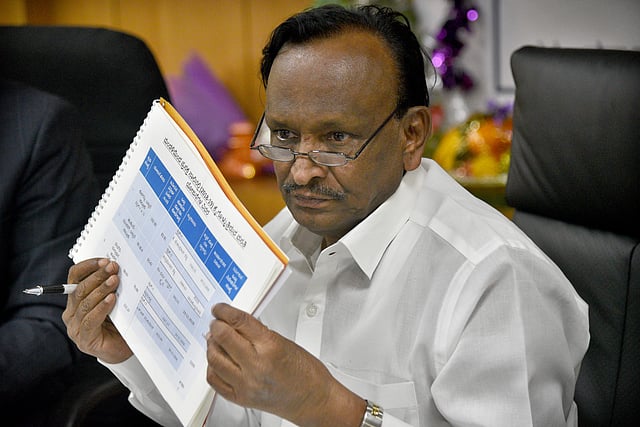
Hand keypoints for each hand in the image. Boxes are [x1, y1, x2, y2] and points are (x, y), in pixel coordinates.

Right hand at [62, 258, 131, 363]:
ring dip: (101, 289)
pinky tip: (112, 299)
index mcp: (76, 300)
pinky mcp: (84, 339)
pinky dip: (101, 308)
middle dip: (97, 276)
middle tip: (112, 267)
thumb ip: (111, 287)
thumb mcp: (115, 301)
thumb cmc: (118, 323)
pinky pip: (90, 320)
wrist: (123, 350)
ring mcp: (75, 327)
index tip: (104, 260)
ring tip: (115, 280)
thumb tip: (117, 267)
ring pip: (84, 303)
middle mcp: (71, 313)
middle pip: (80, 289)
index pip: (74, 278)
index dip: (88, 267)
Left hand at [206, 303, 364, 426]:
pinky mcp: (240, 398)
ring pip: (214, 358)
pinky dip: (212, 367)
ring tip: (215, 339)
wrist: (312, 399)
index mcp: (270, 347)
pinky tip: (218, 360)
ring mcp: (246, 384)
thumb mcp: (284, 342)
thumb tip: (237, 323)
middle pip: (222, 337)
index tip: (219, 309)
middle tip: (217, 322)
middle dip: (216, 325)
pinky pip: (214, 380)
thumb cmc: (305, 372)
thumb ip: (259, 333)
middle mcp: (256, 366)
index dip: (224, 311)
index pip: (239, 321)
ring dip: (212, 345)